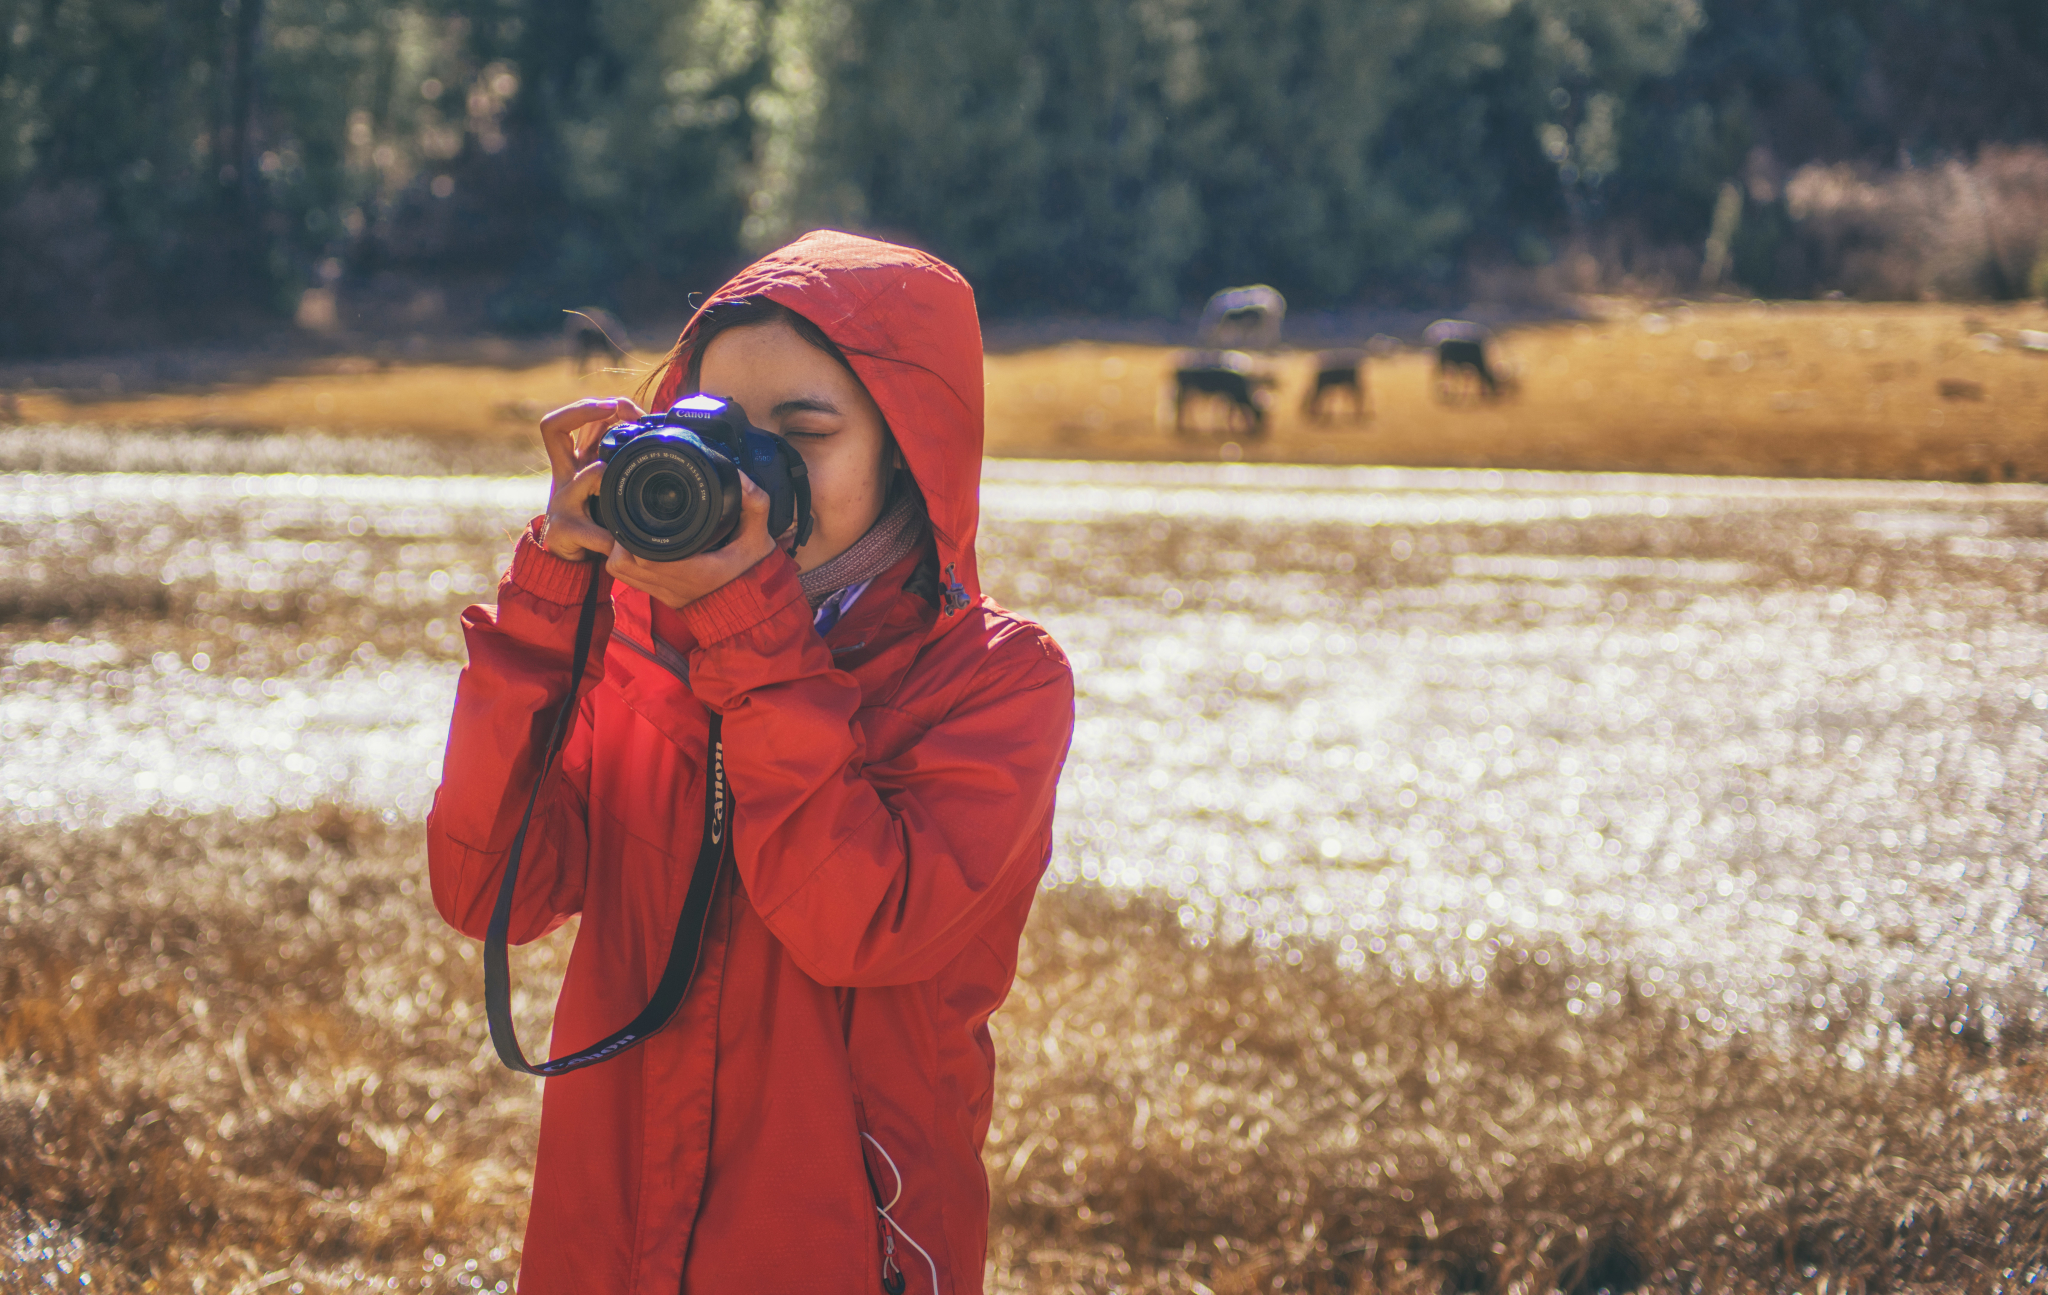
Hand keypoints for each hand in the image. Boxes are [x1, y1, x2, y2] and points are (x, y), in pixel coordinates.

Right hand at [537, 397, 643, 560]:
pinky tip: (620, 542)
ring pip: (582, 476)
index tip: (618, 405)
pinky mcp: (564, 530)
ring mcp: (562, 501)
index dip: (590, 407)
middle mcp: (564, 474)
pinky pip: (591, 531)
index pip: (570, 421)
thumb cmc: (592, 514)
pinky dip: (609, 538)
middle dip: (581, 411)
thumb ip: (615, 459)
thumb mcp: (602, 483)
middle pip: (553, 427)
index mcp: (573, 461)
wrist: (565, 556)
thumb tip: (647, 433)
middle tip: (611, 407)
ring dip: (602, 476)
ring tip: (617, 482)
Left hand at [605, 472, 781, 610]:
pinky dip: (624, 560)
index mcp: (695, 572)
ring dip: (619, 548)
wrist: (751, 604)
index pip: (645, 555)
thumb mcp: (758, 535)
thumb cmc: (753, 571)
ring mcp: (665, 593)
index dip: (634, 531)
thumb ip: (755, 503)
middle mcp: (675, 586)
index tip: (638, 509)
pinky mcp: (661, 596)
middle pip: (623, 561)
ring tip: (632, 527)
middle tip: (630, 513)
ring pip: (620, 570)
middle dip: (621, 535)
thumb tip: (740, 479)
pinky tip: (635, 544)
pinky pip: (628, 579)